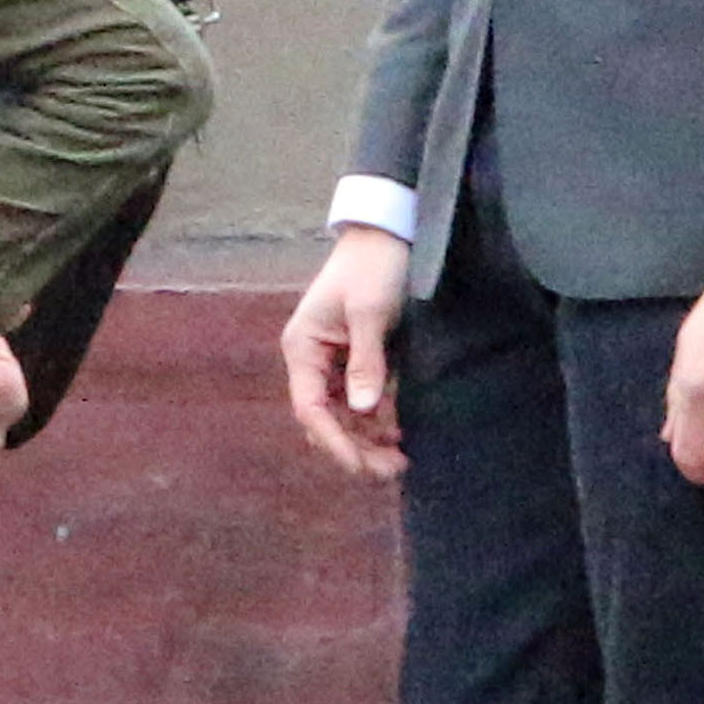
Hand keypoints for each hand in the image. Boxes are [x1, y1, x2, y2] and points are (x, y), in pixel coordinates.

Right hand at [282, 225, 411, 479]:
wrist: (389, 232)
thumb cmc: (373, 266)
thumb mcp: (369, 312)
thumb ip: (365, 362)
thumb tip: (364, 410)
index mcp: (302, 349)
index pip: (311, 409)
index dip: (334, 442)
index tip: (361, 467)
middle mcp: (312, 360)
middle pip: (327, 419)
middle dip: (355, 448)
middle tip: (393, 470)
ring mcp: (334, 361)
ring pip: (345, 415)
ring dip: (368, 439)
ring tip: (400, 460)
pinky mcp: (357, 358)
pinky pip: (362, 400)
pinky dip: (378, 419)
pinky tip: (399, 433)